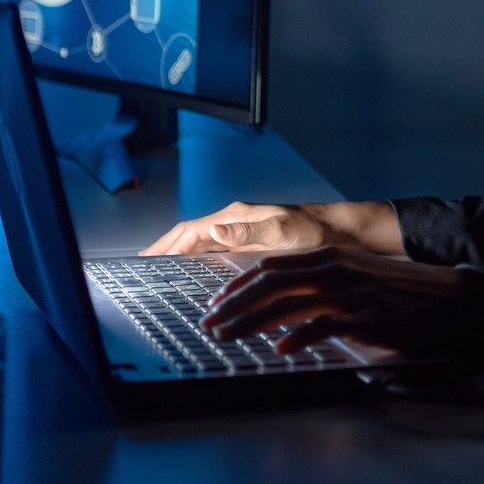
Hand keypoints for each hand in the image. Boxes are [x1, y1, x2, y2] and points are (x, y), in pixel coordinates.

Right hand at [138, 200, 400, 256]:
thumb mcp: (283, 233)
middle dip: (166, 246)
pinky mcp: (252, 241)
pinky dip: (197, 257)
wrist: (341, 231)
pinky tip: (194, 267)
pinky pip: (215, 249)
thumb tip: (214, 232)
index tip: (146, 258)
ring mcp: (243, 230)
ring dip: (179, 252)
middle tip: (143, 262)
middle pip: (190, 233)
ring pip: (201, 240)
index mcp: (236, 216)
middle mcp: (236, 221)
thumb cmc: (315, 232)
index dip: (168, 245)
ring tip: (159, 264)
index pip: (191, 230)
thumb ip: (248, 232)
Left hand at [198, 247, 471, 356]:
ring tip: (227, 337)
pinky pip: (322, 326)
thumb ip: (318, 288)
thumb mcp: (353, 279)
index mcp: (326, 258)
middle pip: (269, 284)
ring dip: (251, 322)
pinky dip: (298, 336)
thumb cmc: (397, 293)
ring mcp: (347, 293)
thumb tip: (281, 309)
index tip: (216, 302)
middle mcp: (332, 270)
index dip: (238, 285)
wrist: (445, 298)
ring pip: (286, 304)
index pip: (270, 268)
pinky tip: (280, 348)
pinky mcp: (363, 317)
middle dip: (233, 304)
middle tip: (209, 323)